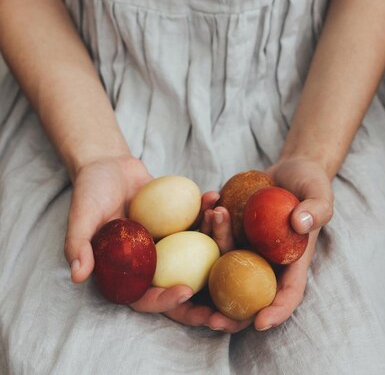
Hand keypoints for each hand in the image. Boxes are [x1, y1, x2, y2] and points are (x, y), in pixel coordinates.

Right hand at [65, 155, 219, 313]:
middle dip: (204, 297)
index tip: (186, 291)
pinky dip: (206, 211)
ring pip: (195, 253)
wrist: (106, 165)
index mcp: (125, 273)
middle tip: (225, 291)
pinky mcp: (177, 223)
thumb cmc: (90, 192)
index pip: (146, 297)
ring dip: (212, 237)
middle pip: (177, 285)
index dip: (166, 301)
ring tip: (217, 215)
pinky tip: (213, 197)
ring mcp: (166, 244)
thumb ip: (78, 244)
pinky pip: (196, 222)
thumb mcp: (81, 216)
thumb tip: (78, 275)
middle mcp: (149, 263)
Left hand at [192, 159, 333, 332]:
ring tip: (211, 214)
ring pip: (225, 262)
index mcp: (293, 261)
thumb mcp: (320, 193)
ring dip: (213, 247)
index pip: (288, 293)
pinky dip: (210, 223)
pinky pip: (216, 235)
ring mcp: (248, 247)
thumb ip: (316, 209)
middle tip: (209, 319)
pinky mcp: (233, 231)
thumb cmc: (311, 183)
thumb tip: (299, 223)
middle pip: (249, 296)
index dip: (276, 311)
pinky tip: (209, 201)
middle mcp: (267, 260)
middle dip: (230, 313)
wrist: (290, 170)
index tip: (260, 322)